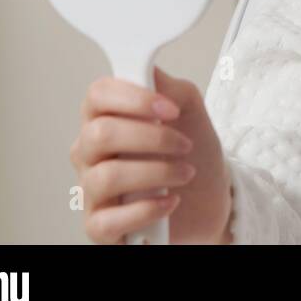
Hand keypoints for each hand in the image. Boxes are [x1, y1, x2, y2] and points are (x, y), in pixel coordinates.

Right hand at [71, 66, 232, 243]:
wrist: (210, 198)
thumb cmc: (193, 152)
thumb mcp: (190, 111)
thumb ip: (170, 89)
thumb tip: (149, 75)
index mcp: (106, 116)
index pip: (98, 94)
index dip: (134, 99)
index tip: (170, 110)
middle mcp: (91, 151)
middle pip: (99, 134)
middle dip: (152, 138)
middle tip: (184, 145)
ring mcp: (92, 190)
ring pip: (105, 177)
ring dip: (156, 173)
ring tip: (185, 173)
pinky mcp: (100, 226)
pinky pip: (106, 222)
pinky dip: (145, 210)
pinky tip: (169, 202)